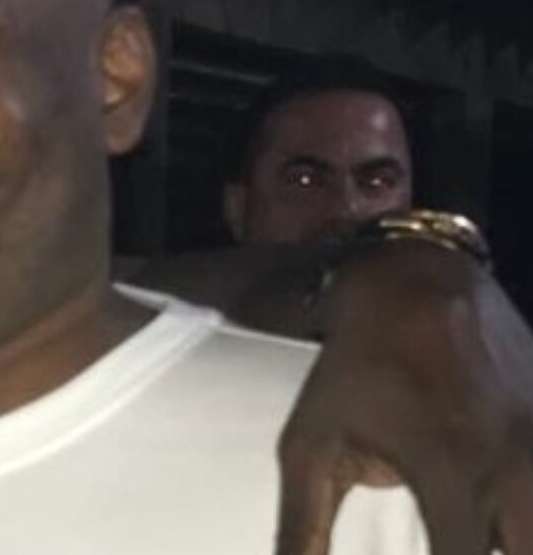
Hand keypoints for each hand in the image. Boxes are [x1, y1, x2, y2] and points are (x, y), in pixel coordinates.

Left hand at [277, 243, 532, 554]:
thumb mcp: (311, 444)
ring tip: (477, 528)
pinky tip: (500, 510)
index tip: (425, 554)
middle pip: (523, 551)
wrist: (419, 284)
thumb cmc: (356, 368)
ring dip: (513, 535)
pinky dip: (526, 509)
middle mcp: (519, 472)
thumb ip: (302, 523)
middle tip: (450, 542)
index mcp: (455, 478)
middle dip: (493, 553)